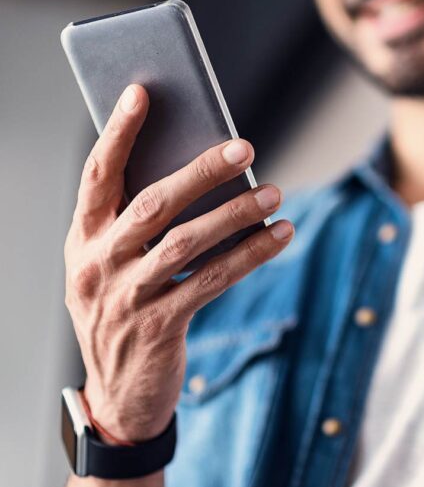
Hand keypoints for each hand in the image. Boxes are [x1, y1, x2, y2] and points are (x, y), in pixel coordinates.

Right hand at [63, 84, 293, 442]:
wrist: (117, 393)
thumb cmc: (122, 310)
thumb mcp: (113, 267)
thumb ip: (139, 226)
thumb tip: (205, 173)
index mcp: (81, 239)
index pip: (96, 175)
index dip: (118, 133)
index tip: (142, 93)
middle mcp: (97, 264)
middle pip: (153, 204)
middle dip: (200, 171)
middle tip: (244, 147)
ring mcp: (126, 297)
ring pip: (188, 242)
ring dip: (236, 213)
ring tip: (275, 191)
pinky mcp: (160, 326)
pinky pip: (213, 280)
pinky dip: (251, 254)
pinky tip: (279, 234)